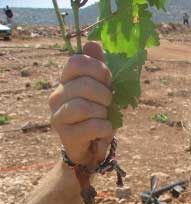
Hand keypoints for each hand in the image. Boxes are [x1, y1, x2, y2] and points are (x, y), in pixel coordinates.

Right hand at [49, 41, 112, 166]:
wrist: (89, 147)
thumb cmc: (96, 115)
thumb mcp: (101, 90)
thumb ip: (97, 68)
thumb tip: (92, 43)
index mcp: (65, 81)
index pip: (76, 62)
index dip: (97, 68)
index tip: (107, 80)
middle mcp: (56, 96)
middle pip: (84, 85)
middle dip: (104, 94)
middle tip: (108, 103)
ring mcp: (58, 116)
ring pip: (84, 107)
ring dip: (102, 112)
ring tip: (104, 117)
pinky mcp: (66, 135)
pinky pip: (91, 126)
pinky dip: (104, 128)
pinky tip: (104, 130)